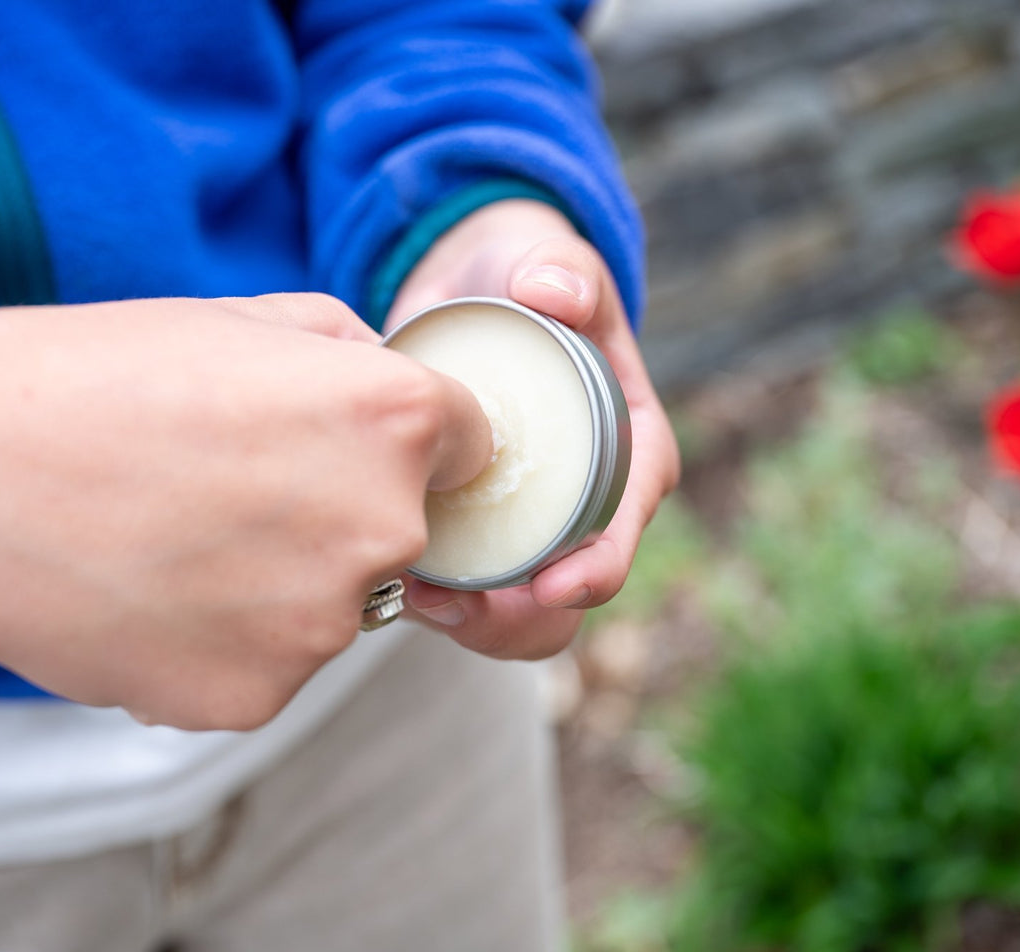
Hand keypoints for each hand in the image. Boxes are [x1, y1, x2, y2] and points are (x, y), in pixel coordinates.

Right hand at [0, 294, 490, 729]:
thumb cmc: (97, 374)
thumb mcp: (248, 318)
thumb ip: (359, 359)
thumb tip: (409, 400)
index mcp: (393, 422)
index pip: (472, 444)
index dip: (412, 438)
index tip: (348, 438)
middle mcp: (379, 532)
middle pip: (406, 534)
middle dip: (346, 511)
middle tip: (237, 485)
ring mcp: (318, 630)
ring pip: (335, 606)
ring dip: (284, 580)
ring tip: (177, 536)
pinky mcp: (254, 699)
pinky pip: (271, 664)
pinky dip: (228, 638)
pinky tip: (153, 590)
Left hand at [386, 199, 679, 659]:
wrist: (465, 292)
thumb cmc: (521, 274)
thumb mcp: (544, 261)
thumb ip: (557, 266)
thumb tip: (551, 293)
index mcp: (629, 455)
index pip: (622, 529)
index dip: (595, 570)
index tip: (548, 583)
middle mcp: (585, 508)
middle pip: (567, 600)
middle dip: (517, 620)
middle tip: (457, 606)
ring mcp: (527, 529)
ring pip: (514, 616)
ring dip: (467, 624)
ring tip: (415, 596)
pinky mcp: (473, 535)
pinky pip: (462, 596)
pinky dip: (430, 606)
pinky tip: (390, 582)